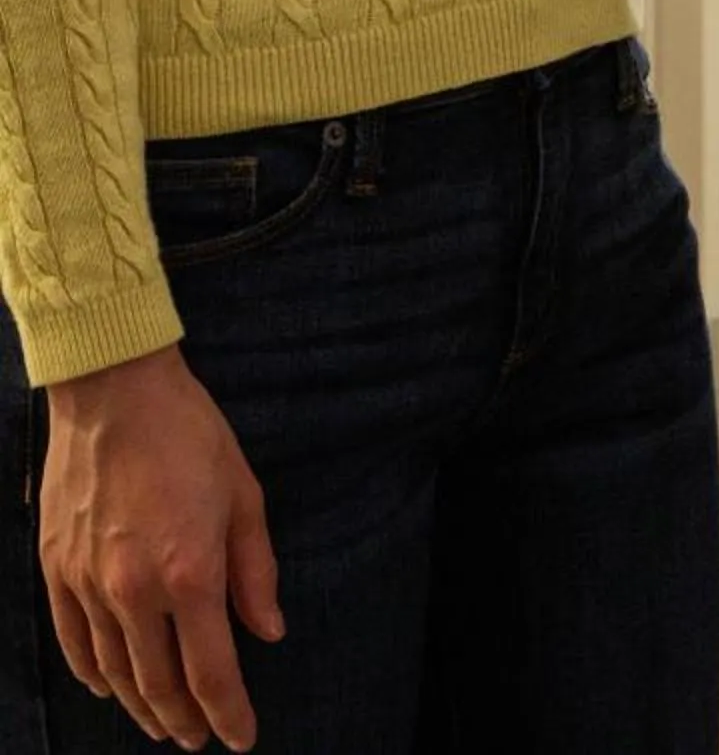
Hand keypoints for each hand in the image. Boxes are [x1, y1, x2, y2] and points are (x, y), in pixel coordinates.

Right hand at [40, 343, 283, 751]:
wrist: (115, 390)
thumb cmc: (188, 433)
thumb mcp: (243, 493)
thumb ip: (256, 570)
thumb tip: (268, 631)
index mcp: (190, 573)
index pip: (212, 671)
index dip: (229, 714)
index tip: (241, 739)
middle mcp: (135, 591)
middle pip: (160, 684)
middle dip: (184, 722)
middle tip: (200, 740)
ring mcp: (90, 585)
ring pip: (116, 672)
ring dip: (141, 707)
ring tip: (162, 724)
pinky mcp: (58, 571)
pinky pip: (74, 643)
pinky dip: (93, 675)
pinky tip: (109, 688)